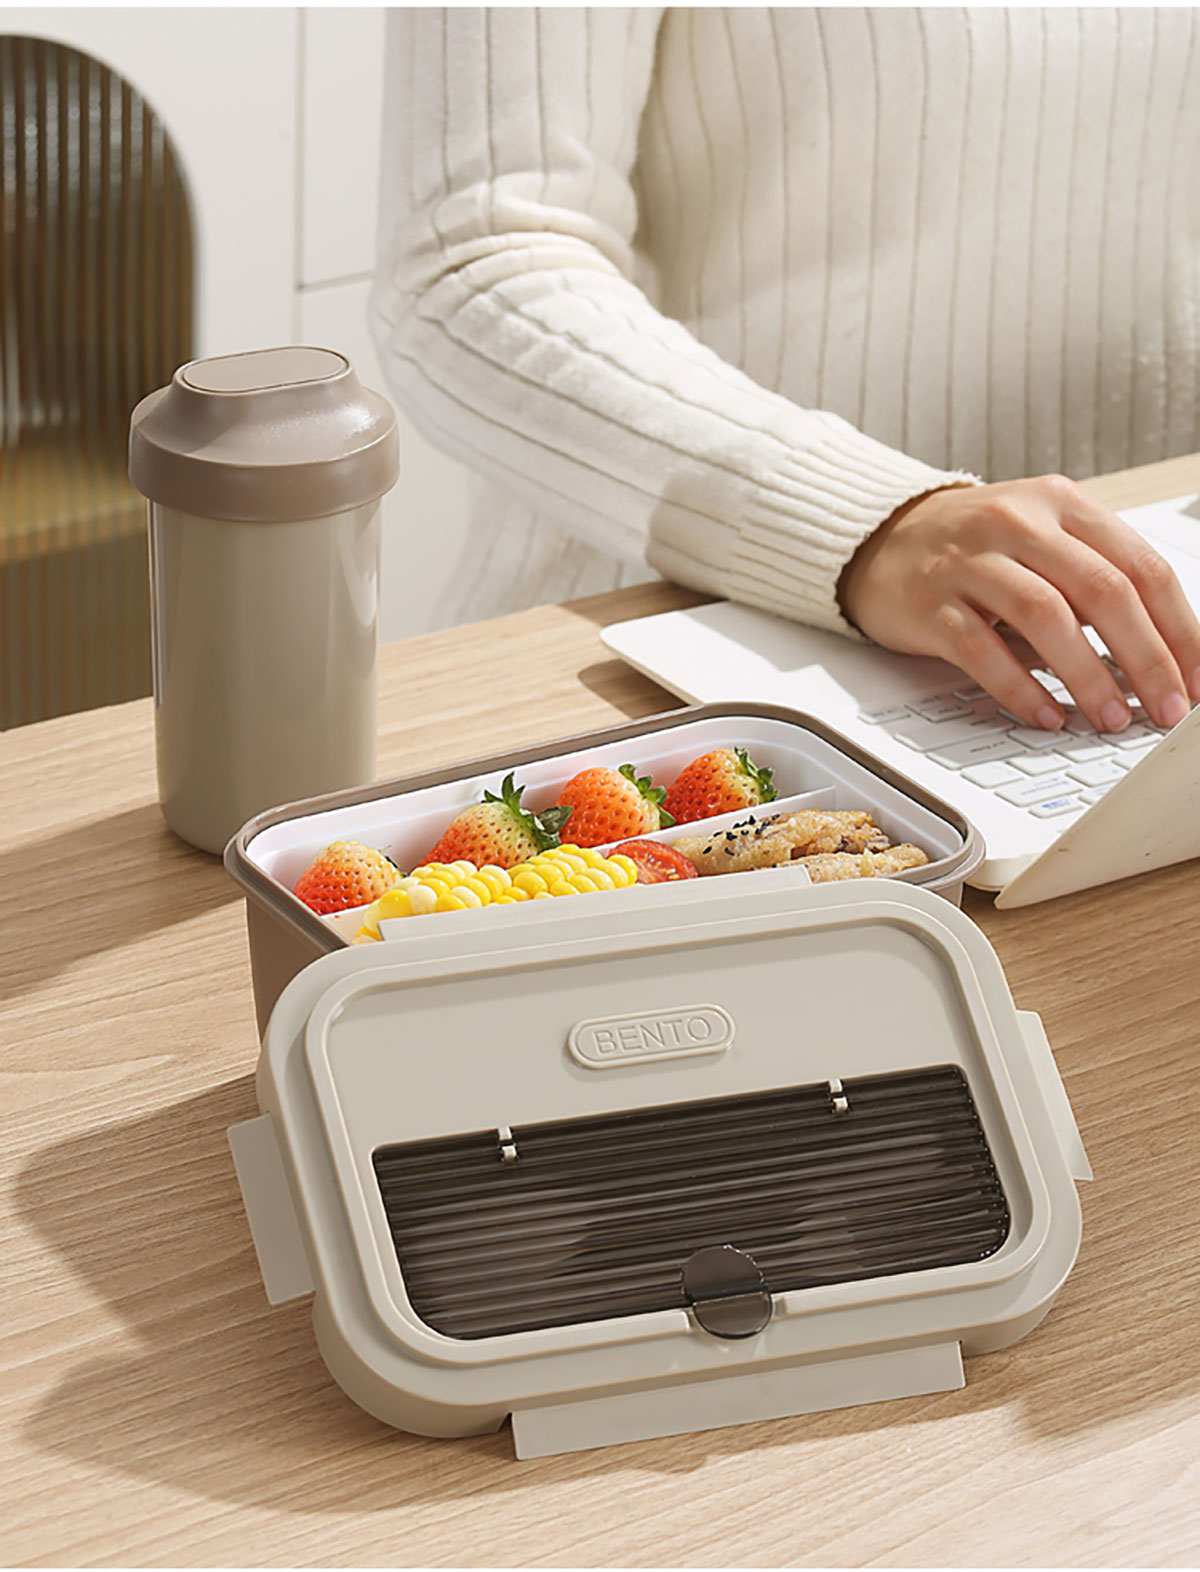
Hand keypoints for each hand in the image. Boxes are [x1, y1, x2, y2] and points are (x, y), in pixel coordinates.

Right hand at [838, 475, 1199, 732]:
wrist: (881, 540)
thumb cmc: (971, 548)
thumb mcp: (1041, 540)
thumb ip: (1094, 579)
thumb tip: (1159, 653)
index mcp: (1061, 505)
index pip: (1141, 567)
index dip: (1179, 630)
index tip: (1195, 679)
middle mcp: (1019, 524)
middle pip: (1103, 591)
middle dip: (1146, 659)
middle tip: (1165, 707)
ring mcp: (971, 562)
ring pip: (1047, 617)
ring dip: (1089, 676)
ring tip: (1111, 717)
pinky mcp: (931, 603)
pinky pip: (982, 650)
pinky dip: (1020, 688)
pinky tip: (1045, 714)